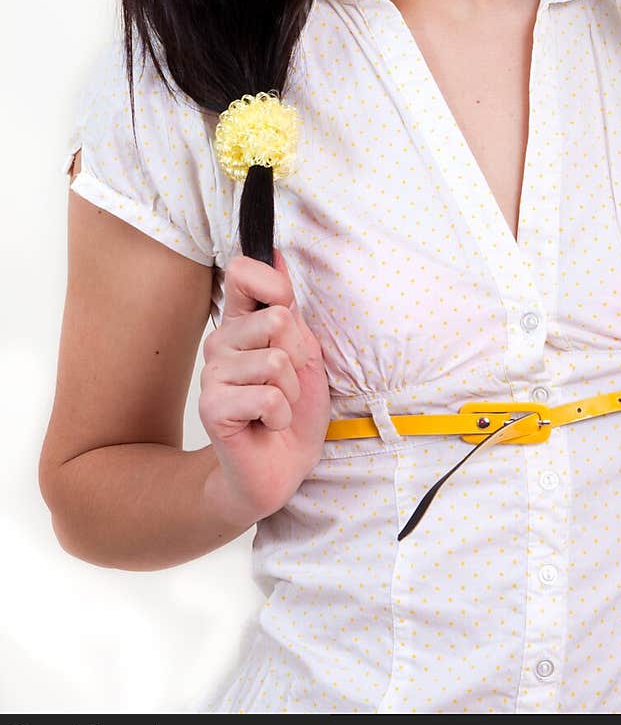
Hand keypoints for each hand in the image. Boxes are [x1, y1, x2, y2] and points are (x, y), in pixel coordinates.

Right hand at [199, 248, 330, 527]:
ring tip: (277, 407)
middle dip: (298, 357)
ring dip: (290, 392)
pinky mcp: (212, 407)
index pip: (244, 272)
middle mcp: (221, 342)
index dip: (275, 285)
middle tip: (287, 385)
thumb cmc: (294, 411)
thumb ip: (289, 308)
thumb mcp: (305, 352)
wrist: (281, 467)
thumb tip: (278, 256)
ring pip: (275, 361)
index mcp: (242, 323)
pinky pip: (267, 396)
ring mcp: (213, 374)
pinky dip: (280, 415)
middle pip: (276, 319)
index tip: (288, 311)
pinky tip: (266, 426)